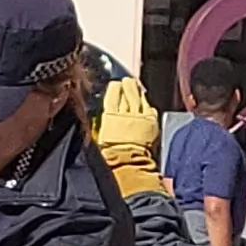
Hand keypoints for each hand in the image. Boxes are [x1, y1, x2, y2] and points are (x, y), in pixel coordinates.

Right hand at [93, 76, 164, 198]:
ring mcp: (140, 117)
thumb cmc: (110, 156)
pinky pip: (149, 108)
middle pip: (127, 94)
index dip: (114, 88)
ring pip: (139, 98)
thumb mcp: (96, 138)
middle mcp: (125, 113)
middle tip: (126, 81)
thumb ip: (97, 125)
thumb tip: (94, 118)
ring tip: (135, 86)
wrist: (127, 165)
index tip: (114, 84)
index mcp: (109, 116)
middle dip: (126, 86)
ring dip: (137, 91)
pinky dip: (147, 103)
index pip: (112, 96)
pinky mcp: (151, 123)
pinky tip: (146, 102)